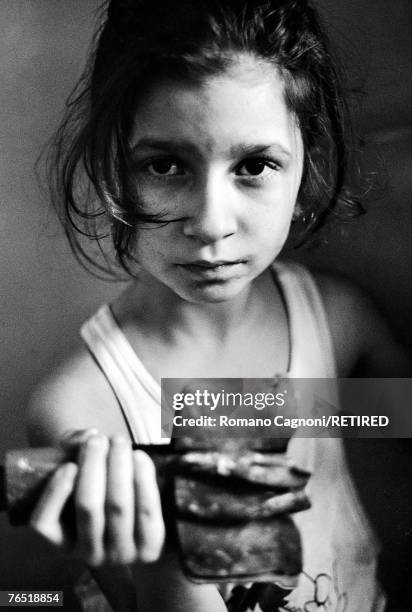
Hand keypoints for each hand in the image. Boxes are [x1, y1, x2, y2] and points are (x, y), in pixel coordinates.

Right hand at [29, 430, 164, 566]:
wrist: (136, 520)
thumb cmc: (99, 487)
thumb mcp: (79, 468)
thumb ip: (74, 446)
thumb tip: (88, 434)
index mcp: (61, 543)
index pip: (44, 525)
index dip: (55, 493)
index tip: (68, 465)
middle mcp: (88, 555)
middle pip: (87, 507)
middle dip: (93, 466)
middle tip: (98, 440)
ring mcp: (120, 555)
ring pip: (117, 507)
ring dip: (118, 467)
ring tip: (118, 441)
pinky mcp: (149, 548)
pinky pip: (146, 510)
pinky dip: (143, 480)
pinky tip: (139, 456)